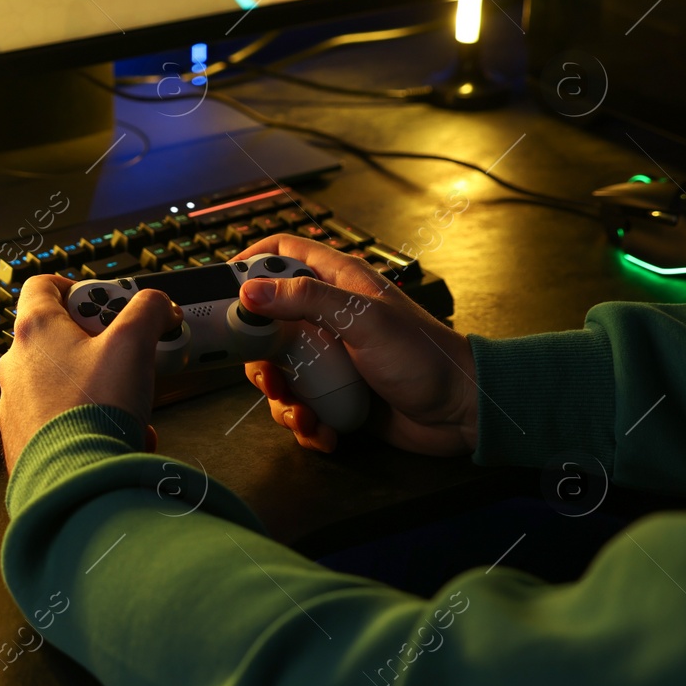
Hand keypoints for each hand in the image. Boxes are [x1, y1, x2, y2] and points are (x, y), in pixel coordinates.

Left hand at [0, 275, 181, 474]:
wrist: (74, 483)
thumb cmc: (93, 411)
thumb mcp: (133, 344)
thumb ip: (148, 312)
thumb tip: (158, 304)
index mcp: (34, 331)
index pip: (42, 285)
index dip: (77, 286)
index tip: (106, 303)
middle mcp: (15, 366)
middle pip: (57, 336)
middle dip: (98, 343)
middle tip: (127, 353)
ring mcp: (16, 405)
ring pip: (61, 382)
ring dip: (97, 386)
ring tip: (128, 403)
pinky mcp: (24, 440)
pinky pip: (60, 421)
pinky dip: (88, 423)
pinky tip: (118, 438)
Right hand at [232, 235, 477, 455]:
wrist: (462, 413)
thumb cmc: (423, 356)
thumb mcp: (363, 321)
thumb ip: (307, 300)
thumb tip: (250, 291)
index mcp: (338, 283)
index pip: (283, 253)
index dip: (250, 263)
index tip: (223, 289)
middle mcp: (329, 317)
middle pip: (267, 321)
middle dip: (257, 354)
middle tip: (264, 375)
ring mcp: (331, 358)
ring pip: (279, 370)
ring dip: (281, 398)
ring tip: (301, 415)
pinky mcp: (336, 394)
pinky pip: (301, 404)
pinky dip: (304, 422)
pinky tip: (322, 432)